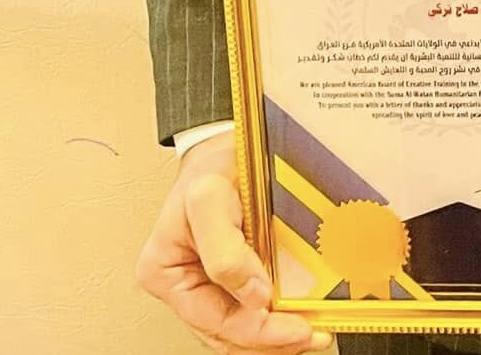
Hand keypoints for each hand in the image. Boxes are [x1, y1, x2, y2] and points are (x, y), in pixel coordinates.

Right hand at [137, 131, 333, 353]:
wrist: (225, 145)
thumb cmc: (210, 166)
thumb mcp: (209, 198)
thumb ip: (225, 251)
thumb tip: (253, 296)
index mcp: (165, 273)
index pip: (215, 321)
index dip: (259, 331)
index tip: (297, 327)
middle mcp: (185, 285)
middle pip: (229, 334)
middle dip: (273, 340)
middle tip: (315, 336)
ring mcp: (209, 284)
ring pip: (243, 329)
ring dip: (278, 337)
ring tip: (314, 333)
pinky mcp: (233, 277)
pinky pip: (253, 310)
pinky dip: (278, 319)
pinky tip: (301, 318)